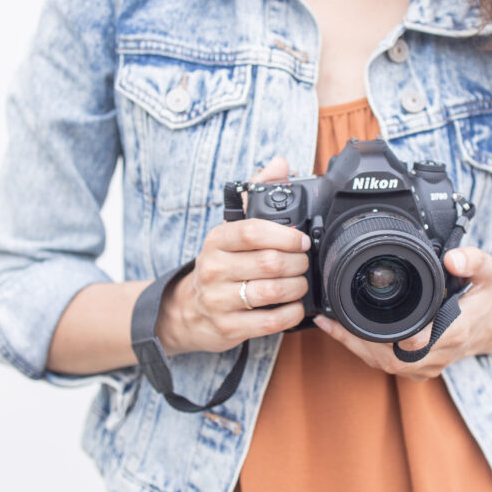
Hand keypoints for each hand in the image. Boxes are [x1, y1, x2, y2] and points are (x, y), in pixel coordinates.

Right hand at [157, 156, 310, 354]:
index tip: (302, 240)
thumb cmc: (219, 265)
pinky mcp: (228, 327)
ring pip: (272, 292)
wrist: (187, 311)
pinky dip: (291, 313)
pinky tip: (295, 306)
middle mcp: (214, 269)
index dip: (285, 235)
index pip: (252, 231)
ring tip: (300, 283)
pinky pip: (270, 322)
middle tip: (304, 263)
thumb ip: (255, 193)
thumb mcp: (229, 229)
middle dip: (297, 263)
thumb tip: (280, 164)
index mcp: (217, 241)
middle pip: (269, 263)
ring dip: (297, 287)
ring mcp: (219, 300)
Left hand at [313, 246, 491, 380]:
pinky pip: (383, 365)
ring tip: (330, 323)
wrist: (487, 327)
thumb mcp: (487, 273)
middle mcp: (436, 356)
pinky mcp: (415, 371)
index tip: (366, 319)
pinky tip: (340, 332)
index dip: (390, 334)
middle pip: (390, 356)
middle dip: (360, 339)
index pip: (418, 342)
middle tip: (334, 318)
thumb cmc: (481, 299)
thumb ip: (474, 261)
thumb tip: (452, 259)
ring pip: (383, 363)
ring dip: (355, 345)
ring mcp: (425, 368)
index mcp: (453, 333)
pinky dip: (360, 349)